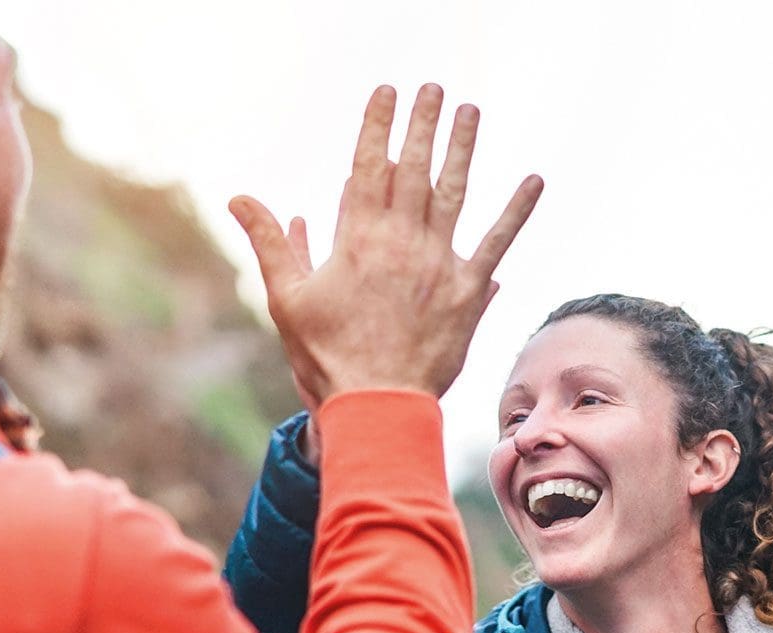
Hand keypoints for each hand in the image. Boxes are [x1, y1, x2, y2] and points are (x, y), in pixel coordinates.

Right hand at [230, 84, 543, 400]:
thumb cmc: (326, 355)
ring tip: (470, 111)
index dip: (378, 125)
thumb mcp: (286, 297)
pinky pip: (497, 242)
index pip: (368, 166)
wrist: (376, 404)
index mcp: (357, 239)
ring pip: (454, 192)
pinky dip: (517, 211)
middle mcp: (402, 242)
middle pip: (414, 169)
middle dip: (422, 124)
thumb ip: (270, 242)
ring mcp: (438, 264)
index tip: (386, 91)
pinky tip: (534, 180)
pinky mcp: (468, 291)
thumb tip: (239, 197)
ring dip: (464, 148)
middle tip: (432, 87)